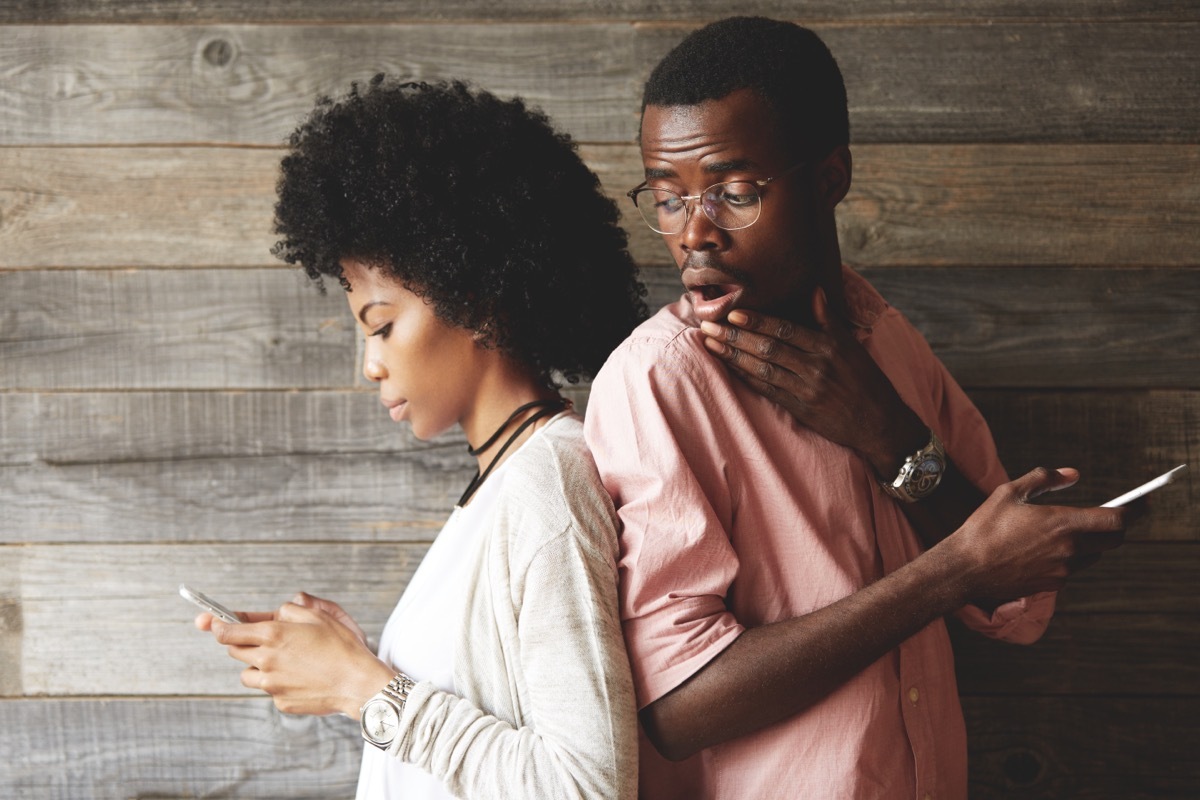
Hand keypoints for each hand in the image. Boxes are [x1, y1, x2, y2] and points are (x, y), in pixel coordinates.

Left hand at [208, 599, 391, 717]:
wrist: (358, 682)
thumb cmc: (342, 647)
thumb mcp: (318, 616)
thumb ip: (289, 610)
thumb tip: (273, 615)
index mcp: (273, 635)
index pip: (228, 632)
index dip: (217, 626)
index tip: (212, 624)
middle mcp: (267, 660)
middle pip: (234, 652)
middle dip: (244, 643)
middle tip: (266, 641)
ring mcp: (272, 684)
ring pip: (248, 674)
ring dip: (258, 665)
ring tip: (286, 662)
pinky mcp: (281, 701)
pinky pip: (269, 690)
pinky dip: (278, 683)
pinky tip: (301, 678)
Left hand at [700, 286, 925, 475]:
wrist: (880, 422)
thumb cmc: (865, 380)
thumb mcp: (852, 346)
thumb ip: (828, 318)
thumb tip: (815, 289)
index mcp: (829, 346)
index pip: (786, 330)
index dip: (758, 321)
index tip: (733, 312)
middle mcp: (816, 366)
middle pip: (768, 348)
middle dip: (736, 336)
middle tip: (709, 326)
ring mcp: (806, 389)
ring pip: (763, 368)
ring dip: (734, 356)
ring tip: (711, 344)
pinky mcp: (800, 408)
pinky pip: (767, 390)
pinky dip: (746, 378)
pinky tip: (729, 368)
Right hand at [945, 467, 1127, 604]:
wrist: (965, 569)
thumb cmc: (984, 527)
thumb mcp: (1009, 492)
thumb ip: (1044, 479)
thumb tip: (1073, 475)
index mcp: (1062, 524)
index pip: (1116, 519)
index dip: (1135, 510)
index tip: (1143, 503)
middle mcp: (1069, 550)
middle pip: (1113, 540)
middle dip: (1116, 527)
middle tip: (1110, 515)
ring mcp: (1063, 570)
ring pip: (1092, 555)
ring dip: (1090, 543)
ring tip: (1067, 532)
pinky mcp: (1052, 584)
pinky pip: (1072, 569)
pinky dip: (1069, 558)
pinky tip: (1044, 550)